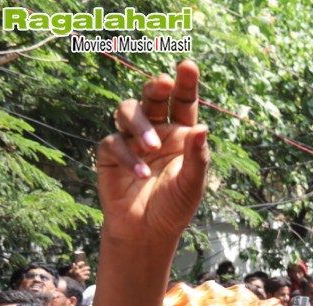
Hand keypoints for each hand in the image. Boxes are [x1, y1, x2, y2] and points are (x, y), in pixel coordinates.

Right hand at [67, 259, 92, 283]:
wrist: (70, 283)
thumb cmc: (70, 277)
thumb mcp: (70, 271)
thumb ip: (72, 267)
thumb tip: (74, 263)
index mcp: (74, 269)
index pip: (78, 264)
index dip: (81, 263)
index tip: (83, 262)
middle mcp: (78, 271)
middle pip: (85, 268)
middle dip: (87, 268)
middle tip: (88, 268)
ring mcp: (80, 275)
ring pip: (87, 272)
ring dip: (88, 272)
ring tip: (88, 272)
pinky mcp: (82, 278)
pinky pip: (87, 277)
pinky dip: (87, 277)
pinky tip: (87, 277)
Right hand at [98, 60, 208, 246]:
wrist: (148, 232)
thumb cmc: (174, 206)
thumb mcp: (192, 183)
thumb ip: (197, 157)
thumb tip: (203, 127)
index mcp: (180, 133)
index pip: (183, 102)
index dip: (185, 83)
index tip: (188, 65)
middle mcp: (155, 130)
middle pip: (151, 97)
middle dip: (155, 87)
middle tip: (162, 84)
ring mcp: (131, 139)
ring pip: (128, 111)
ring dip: (139, 125)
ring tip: (152, 148)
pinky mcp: (109, 154)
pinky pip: (113, 143)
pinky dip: (127, 157)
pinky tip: (141, 175)